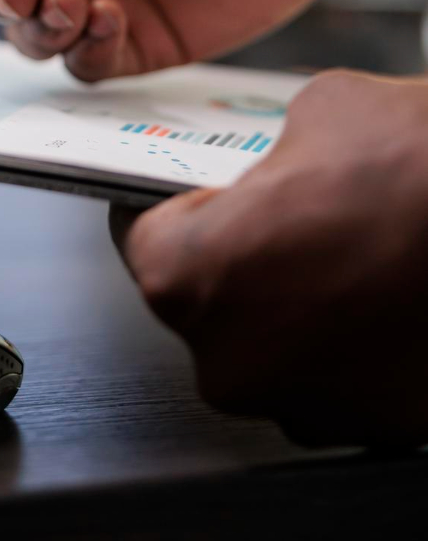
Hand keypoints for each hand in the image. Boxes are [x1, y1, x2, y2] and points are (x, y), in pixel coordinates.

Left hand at [114, 70, 427, 446]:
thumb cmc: (423, 162)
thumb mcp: (321, 110)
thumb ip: (272, 151)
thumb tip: (281, 166)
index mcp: (188, 278)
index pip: (141, 237)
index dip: (169, 202)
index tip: (188, 190)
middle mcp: (231, 364)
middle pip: (210, 301)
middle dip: (243, 255)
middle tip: (288, 211)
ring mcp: (306, 409)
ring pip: (279, 344)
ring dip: (302, 303)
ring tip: (354, 247)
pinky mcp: (378, 431)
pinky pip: (342, 376)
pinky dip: (357, 338)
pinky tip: (392, 288)